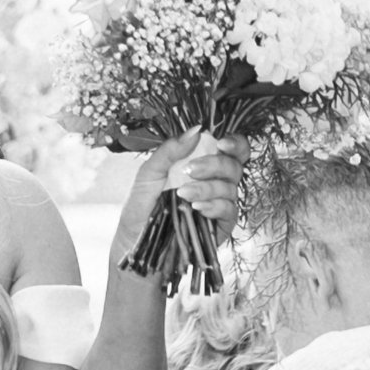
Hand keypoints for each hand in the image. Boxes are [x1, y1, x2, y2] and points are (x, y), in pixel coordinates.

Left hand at [112, 125, 243, 263]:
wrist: (135, 239)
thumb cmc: (142, 204)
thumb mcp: (150, 173)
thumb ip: (171, 150)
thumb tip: (196, 130)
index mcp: (202, 164)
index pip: (232, 150)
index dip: (235, 144)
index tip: (221, 143)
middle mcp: (215, 182)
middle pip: (234, 166)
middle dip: (214, 165)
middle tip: (190, 171)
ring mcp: (220, 203)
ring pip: (230, 188)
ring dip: (207, 188)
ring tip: (182, 194)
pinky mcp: (221, 225)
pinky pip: (229, 210)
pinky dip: (213, 206)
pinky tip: (196, 208)